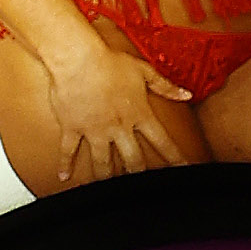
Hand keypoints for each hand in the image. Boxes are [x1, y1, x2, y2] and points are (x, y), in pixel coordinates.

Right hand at [36, 25, 194, 183]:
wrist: (77, 60)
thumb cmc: (109, 62)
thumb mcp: (144, 70)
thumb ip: (166, 85)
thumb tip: (187, 94)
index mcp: (138, 114)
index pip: (162, 142)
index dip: (175, 158)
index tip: (182, 170)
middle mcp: (118, 127)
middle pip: (133, 160)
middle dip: (139, 174)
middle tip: (143, 186)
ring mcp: (95, 130)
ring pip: (103, 163)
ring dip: (106, 177)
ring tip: (108, 189)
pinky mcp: (73, 128)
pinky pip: (69, 151)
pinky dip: (65, 164)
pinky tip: (63, 176)